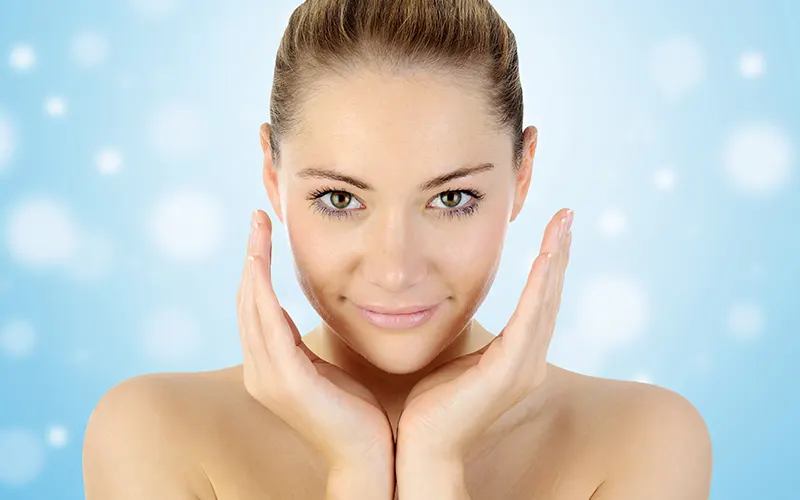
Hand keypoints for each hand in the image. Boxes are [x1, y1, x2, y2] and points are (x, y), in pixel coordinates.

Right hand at [237, 209, 394, 469]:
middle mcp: (259, 370)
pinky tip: (262, 263)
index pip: (255, 307)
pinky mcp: (287, 382)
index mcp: (269, 367)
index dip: (257, 267)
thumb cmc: (355, 414)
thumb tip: (307, 317)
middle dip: (252, 255)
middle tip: (258, 215)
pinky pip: (268, 326)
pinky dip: (262, 291)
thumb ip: (307, 346)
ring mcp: (269, 377)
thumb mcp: (327, 369)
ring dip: (254, 264)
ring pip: (252, 307)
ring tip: (259, 227)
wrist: (369, 457)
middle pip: (246, 300)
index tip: (264, 231)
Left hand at [396, 208, 572, 458]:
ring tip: (562, 224)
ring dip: (555, 260)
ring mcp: (523, 368)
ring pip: (545, 303)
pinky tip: (546, 258)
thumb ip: (468, 336)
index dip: (548, 265)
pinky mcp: (508, 373)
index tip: (553, 229)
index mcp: (517, 357)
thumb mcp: (456, 358)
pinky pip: (528, 321)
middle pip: (549, 297)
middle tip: (566, 215)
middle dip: (559, 252)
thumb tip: (454, 305)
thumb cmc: (432, 405)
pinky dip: (540, 288)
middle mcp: (528, 362)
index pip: (539, 302)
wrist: (421, 446)